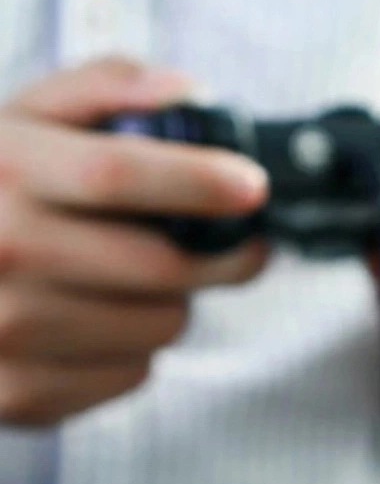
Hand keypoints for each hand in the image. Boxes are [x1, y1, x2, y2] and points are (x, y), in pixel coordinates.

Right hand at [0, 57, 269, 424]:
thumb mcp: (22, 120)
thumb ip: (105, 88)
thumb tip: (185, 92)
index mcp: (3, 172)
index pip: (115, 173)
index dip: (197, 180)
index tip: (251, 186)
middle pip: (161, 265)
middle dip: (221, 254)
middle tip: (236, 242)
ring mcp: (5, 332)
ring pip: (161, 325)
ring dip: (172, 302)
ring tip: (132, 279)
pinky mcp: (20, 395)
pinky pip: (134, 373)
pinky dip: (135, 349)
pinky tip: (95, 321)